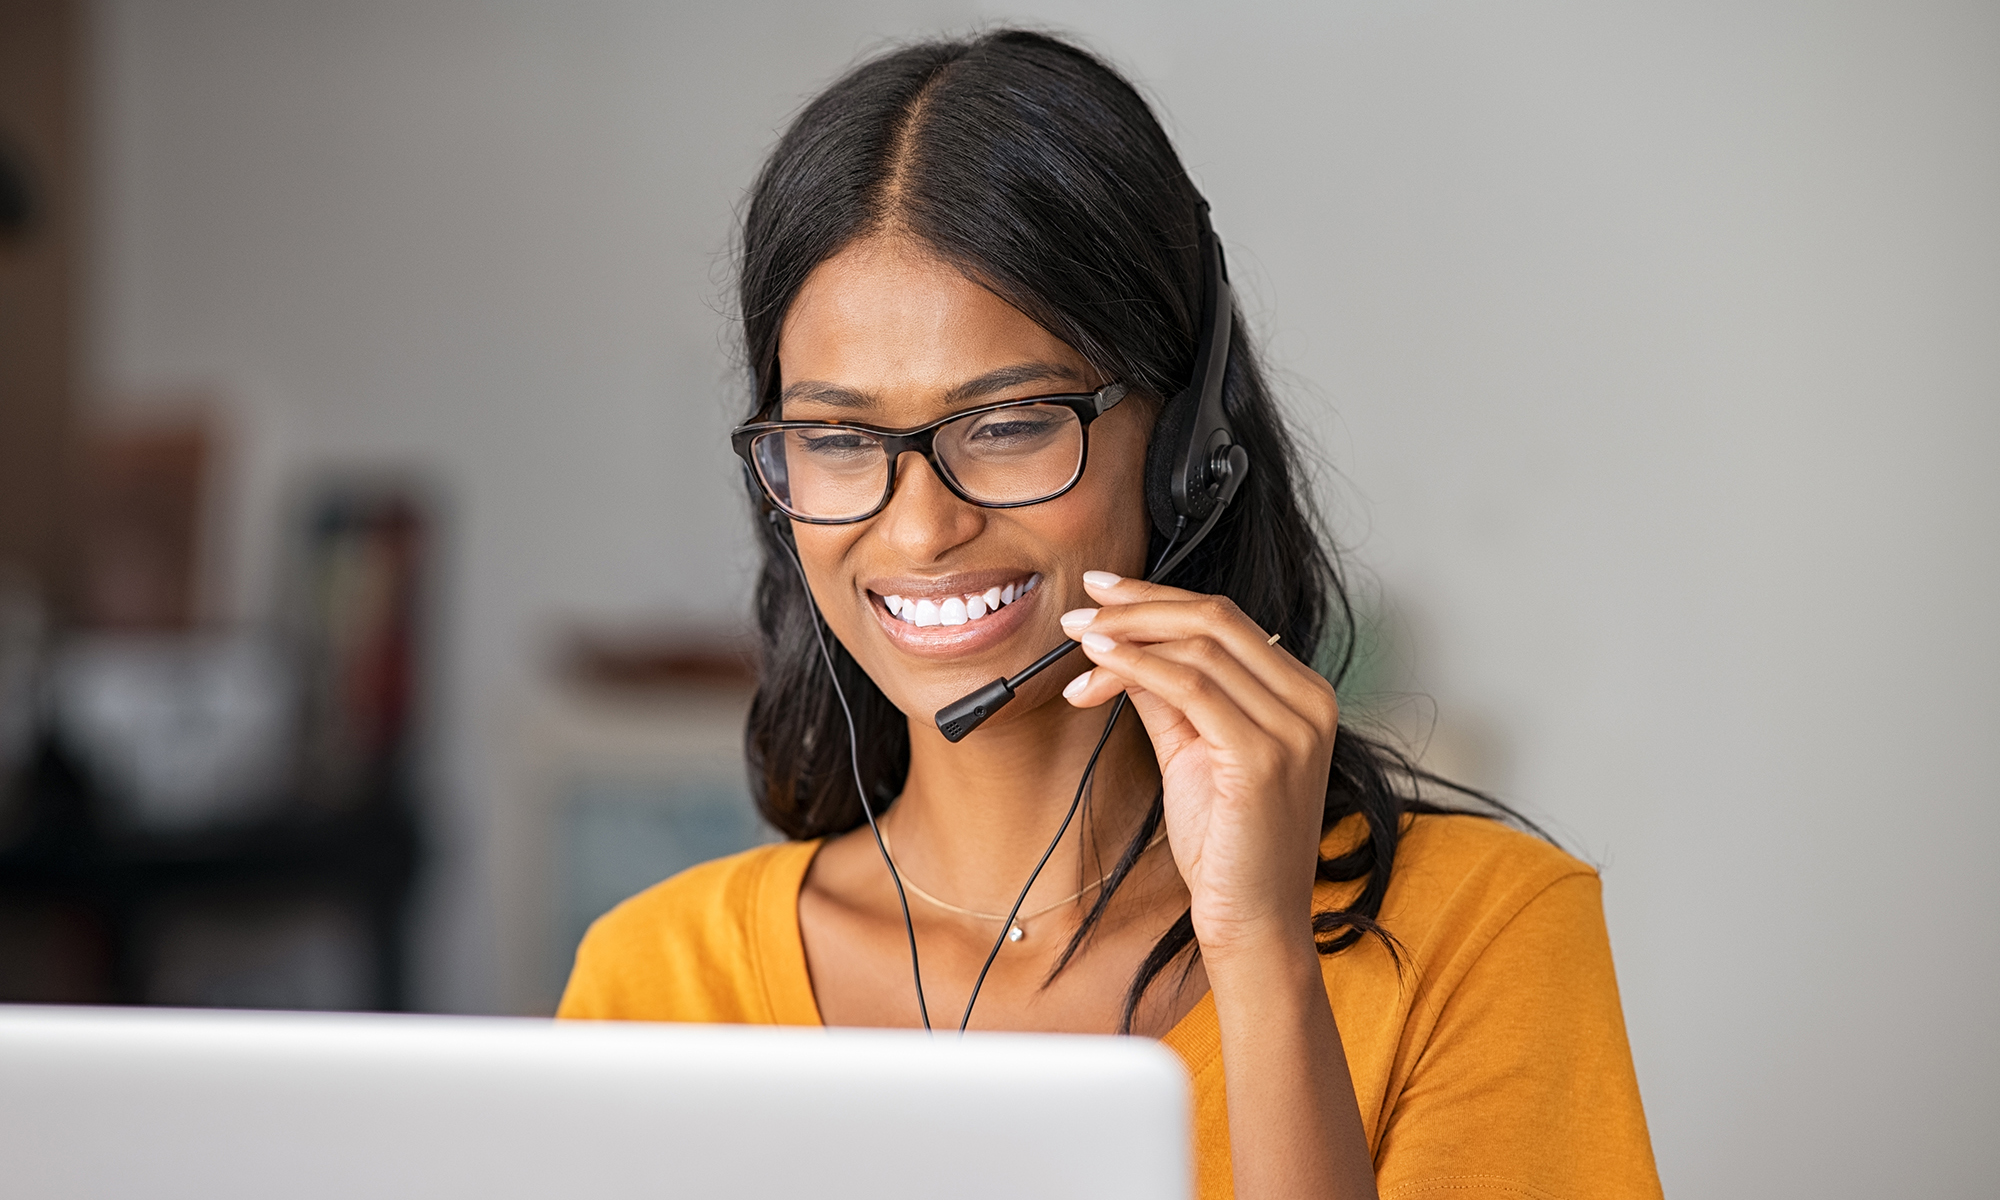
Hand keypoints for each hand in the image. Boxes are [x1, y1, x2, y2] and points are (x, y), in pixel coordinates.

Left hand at [1060, 571, 1337, 956]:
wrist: (1253, 922)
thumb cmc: (1228, 847)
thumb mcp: (1193, 751)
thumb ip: (1168, 695)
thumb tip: (1123, 644)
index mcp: (1302, 694)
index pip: (1227, 618)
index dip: (1159, 597)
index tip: (1104, 592)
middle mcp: (1309, 702)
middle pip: (1215, 619)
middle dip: (1138, 606)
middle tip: (1081, 609)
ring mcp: (1293, 728)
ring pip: (1198, 647)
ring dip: (1127, 638)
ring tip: (1079, 644)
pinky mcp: (1265, 756)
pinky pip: (1189, 688)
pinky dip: (1135, 669)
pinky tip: (1096, 670)